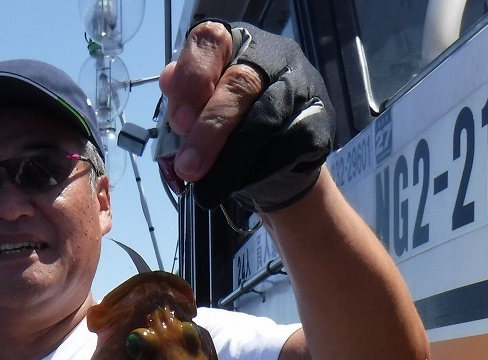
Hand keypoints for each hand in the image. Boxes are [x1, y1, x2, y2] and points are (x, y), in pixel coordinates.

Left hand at [158, 20, 333, 212]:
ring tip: (207, 189)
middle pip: (240, 84)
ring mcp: (302, 86)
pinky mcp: (320, 119)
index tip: (178, 122)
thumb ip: (185, 98)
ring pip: (265, 118)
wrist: (277, 169)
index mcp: (235, 45)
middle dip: (209, 130)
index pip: (210, 42)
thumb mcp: (200, 113)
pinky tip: (240, 186)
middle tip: (188, 168)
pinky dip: (257, 171)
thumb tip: (168, 81)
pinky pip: (286, 146)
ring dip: (231, 159)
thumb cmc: (232, 133)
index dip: (192, 79)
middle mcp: (272, 56)